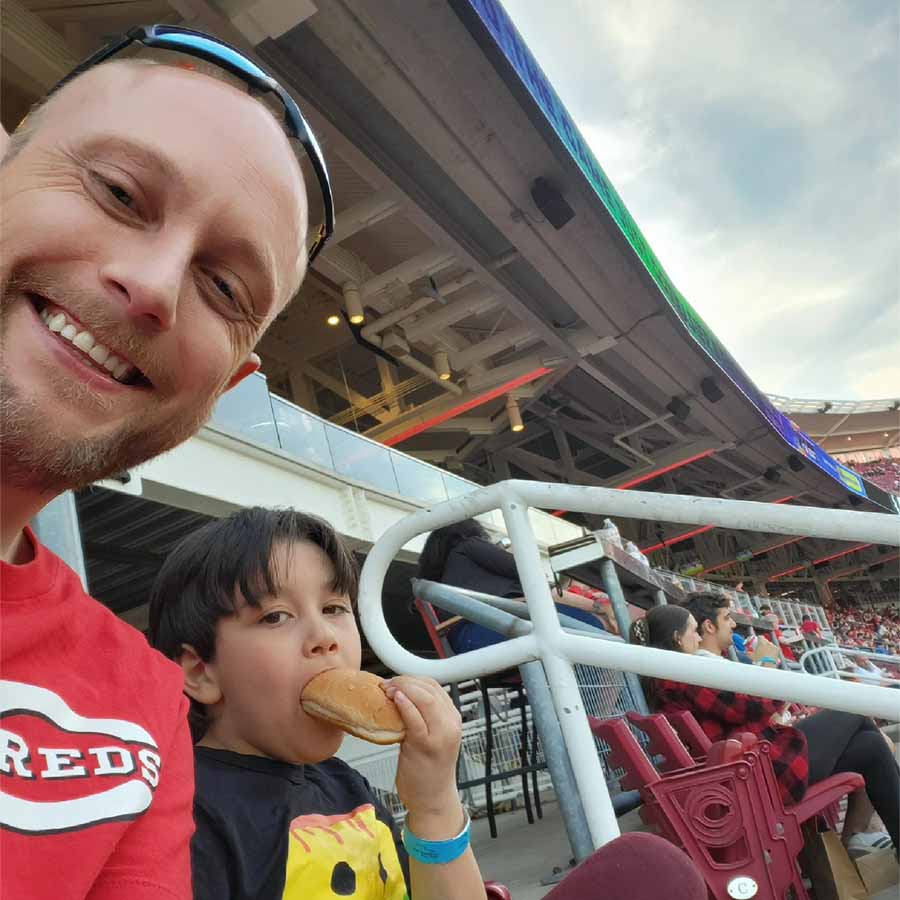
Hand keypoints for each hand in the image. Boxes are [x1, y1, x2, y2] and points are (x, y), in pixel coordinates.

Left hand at [382, 676, 463, 837]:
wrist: (433, 800)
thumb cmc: (429, 769)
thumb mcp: (432, 736)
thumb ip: (423, 715)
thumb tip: (400, 694)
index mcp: (453, 718)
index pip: (434, 685)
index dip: (412, 678)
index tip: (396, 680)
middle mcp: (451, 723)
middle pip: (429, 688)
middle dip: (405, 680)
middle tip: (387, 684)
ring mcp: (440, 734)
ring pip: (424, 698)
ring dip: (403, 688)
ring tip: (387, 690)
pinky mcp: (425, 745)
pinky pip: (415, 718)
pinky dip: (405, 704)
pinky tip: (395, 699)